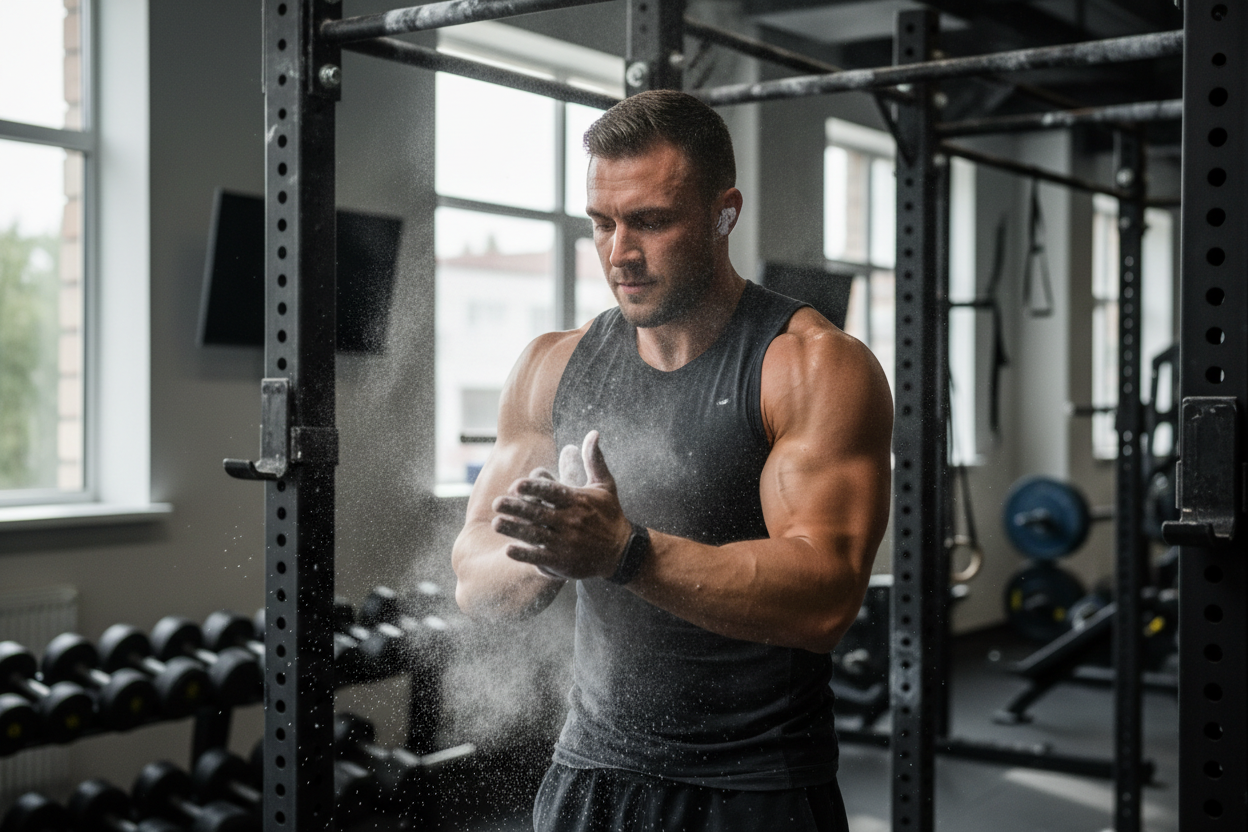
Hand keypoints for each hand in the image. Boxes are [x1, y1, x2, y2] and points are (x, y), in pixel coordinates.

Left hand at [492, 431, 631, 579]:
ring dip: (515, 529)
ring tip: (497, 523)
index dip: (534, 488)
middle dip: (516, 508)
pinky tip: (509, 549)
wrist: (622, 552)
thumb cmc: (610, 514)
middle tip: (496, 503)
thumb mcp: (605, 485)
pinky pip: (540, 557)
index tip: (516, 485)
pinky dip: (524, 554)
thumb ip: (594, 459)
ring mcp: (566, 543)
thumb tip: (593, 432)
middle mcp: (571, 521)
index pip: (553, 492)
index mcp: (578, 501)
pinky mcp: (563, 562)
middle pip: (539, 513)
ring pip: (535, 535)